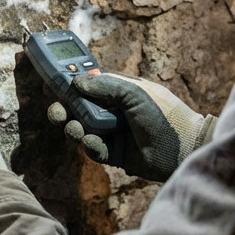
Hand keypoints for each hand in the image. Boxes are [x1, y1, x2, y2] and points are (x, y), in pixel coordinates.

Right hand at [47, 73, 216, 181]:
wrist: (184, 149)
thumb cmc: (164, 115)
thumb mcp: (135, 93)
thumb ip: (106, 85)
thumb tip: (77, 80)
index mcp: (118, 91)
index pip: (87, 83)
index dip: (69, 81)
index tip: (50, 80)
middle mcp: (112, 110)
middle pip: (78, 107)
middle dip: (64, 108)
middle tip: (57, 111)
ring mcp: (112, 132)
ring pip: (82, 128)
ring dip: (74, 127)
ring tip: (74, 128)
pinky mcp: (114, 154)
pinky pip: (93, 149)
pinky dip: (90, 146)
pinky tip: (94, 142)